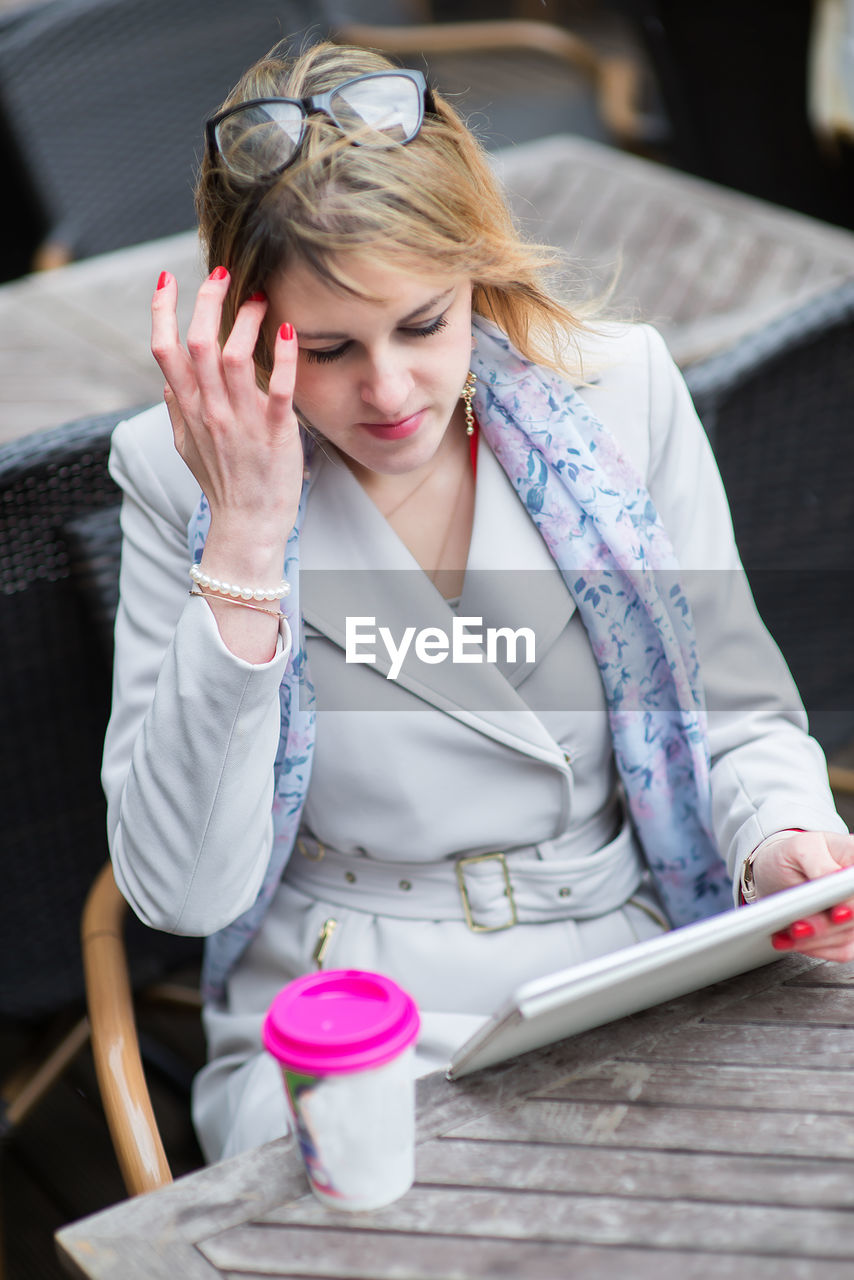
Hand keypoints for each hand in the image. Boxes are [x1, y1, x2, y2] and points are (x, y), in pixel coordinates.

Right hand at [151, 267, 302, 563]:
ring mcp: (241, 422)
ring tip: (259, 298)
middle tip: (224, 272)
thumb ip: (176, 408)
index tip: (169, 279)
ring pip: (234, 358)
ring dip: (245, 320)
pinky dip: (283, 358)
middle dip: (208, 299)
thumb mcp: (186, 446)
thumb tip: (168, 377)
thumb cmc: (222, 485)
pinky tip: (286, 331)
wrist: (247, 527)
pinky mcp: (275, 434)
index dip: (162, 310)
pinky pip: (279, 390)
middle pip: (198, 343)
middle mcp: (209, 411)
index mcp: (187, 409)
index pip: (163, 350)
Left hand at [751, 830, 853, 960]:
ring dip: (814, 940)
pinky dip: (815, 949)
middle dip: (825, 926)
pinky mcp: (848, 933)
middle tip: (797, 927)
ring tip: (787, 934)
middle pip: (853, 916)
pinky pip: (842, 951)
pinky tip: (793, 942)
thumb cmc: (792, 856)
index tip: (837, 914)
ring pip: (847, 936)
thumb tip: (835, 876)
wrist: (777, 873)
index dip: (851, 903)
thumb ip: (819, 863)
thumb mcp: (801, 848)